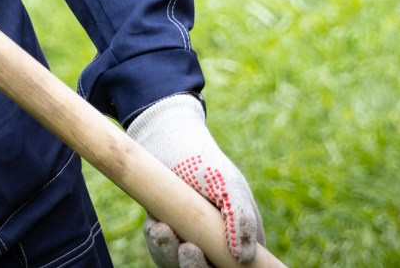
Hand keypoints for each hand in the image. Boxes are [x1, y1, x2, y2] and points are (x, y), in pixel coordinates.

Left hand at [126, 94, 262, 267]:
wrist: (173, 144)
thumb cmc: (208, 165)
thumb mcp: (230, 186)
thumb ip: (241, 218)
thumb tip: (244, 257)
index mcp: (237, 239)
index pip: (235, 267)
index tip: (215, 264)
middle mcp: (212, 246)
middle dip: (194, 267)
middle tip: (189, 250)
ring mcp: (188, 242)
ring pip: (178, 265)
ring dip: (169, 254)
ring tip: (163, 230)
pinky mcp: (166, 236)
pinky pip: (160, 250)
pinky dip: (157, 240)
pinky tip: (155, 223)